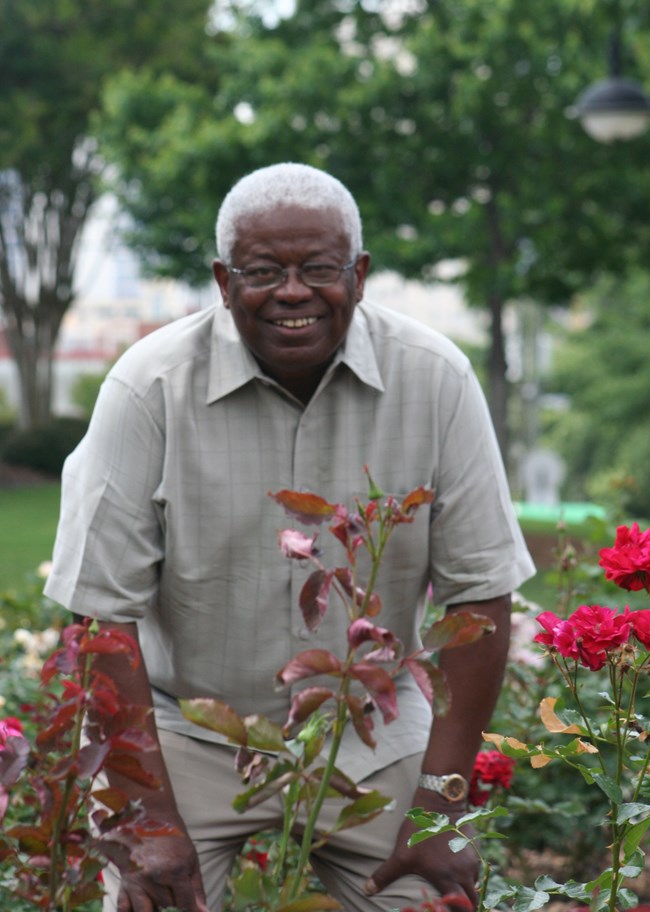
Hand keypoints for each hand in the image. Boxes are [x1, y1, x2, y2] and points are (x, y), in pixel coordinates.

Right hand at [115, 831, 208, 911]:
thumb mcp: (190, 859)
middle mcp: (155, 877)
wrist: (148, 817)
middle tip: (176, 903)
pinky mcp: (124, 882)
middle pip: (167, 908)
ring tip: (160, 906)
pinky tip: (139, 910)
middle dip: (175, 910)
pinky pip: (123, 909)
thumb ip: (196, 888)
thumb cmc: (173, 839)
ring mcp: (137, 881)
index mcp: (175, 870)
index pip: (185, 905)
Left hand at [364, 794, 478, 910]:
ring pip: (475, 881)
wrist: (438, 803)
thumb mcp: (401, 855)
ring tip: (456, 887)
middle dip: (466, 904)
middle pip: (473, 898)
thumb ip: (385, 875)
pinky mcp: (473, 846)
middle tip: (455, 905)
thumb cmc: (419, 831)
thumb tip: (366, 890)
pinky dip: (469, 872)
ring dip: (468, 887)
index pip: (462, 907)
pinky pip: (476, 866)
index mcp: (447, 879)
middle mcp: (463, 872)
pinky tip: (458, 868)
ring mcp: (471, 859)